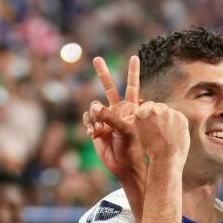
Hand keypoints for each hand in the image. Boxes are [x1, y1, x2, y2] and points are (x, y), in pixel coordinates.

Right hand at [84, 56, 145, 211]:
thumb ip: (111, 116)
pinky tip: (93, 133)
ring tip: (99, 129)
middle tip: (97, 58)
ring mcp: (106, 118)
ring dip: (95, 116)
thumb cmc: (133, 148)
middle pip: (109, 87)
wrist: (126, 165)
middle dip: (103, 73)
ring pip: (94, 106)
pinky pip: (88, 118)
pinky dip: (89, 124)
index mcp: (131, 108)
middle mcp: (118, 110)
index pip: (132, 86)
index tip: (134, 57)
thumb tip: (94, 105)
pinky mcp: (96, 127)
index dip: (133, 72)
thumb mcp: (125, 130)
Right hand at [133, 101, 189, 165]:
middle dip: (162, 116)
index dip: (152, 114)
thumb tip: (152, 116)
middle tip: (164, 130)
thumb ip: (147, 122)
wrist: (165, 159)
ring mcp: (168, 112)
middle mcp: (154, 109)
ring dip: (171, 121)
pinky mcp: (180, 116)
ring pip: (171, 113)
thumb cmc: (152, 152)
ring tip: (170, 137)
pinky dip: (179, 126)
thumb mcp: (142, 135)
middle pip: (160, 107)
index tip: (156, 121)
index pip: (148, 106)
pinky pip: (180, 118)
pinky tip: (176, 136)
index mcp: (140, 113)